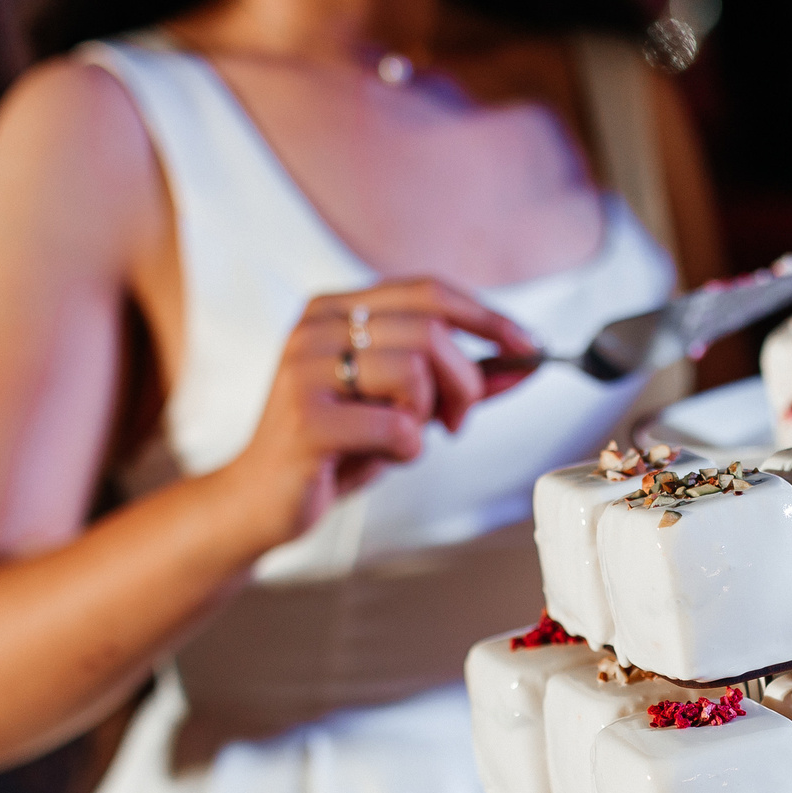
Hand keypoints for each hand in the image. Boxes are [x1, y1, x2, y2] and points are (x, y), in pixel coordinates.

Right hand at [223, 277, 537, 548]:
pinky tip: (384, 456)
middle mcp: (315, 327)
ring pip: (415, 371)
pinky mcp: (306, 418)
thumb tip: (524, 362)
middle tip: (457, 420)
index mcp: (334, 308)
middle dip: (465, 381)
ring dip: (430, 415)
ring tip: (409, 437)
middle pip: (430, 330)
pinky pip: (395, 424)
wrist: (261, 502)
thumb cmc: (334, 448)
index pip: (428, 290)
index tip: (530, 348)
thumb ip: (455, 379)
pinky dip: (408, 449)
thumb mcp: (400, 403)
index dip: (487, 317)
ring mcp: (305, 369)